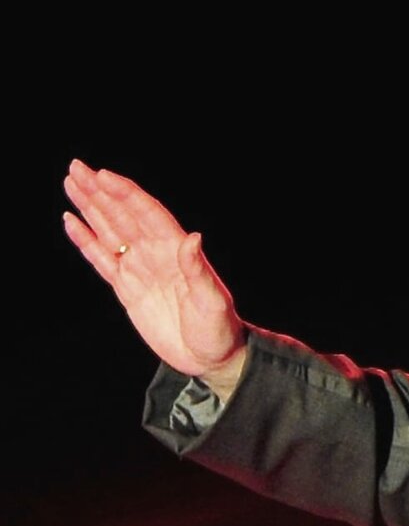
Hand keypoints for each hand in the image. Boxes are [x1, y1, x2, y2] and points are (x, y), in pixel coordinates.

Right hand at [63, 160, 246, 391]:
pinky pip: (101, 259)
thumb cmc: (219, 329)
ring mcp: (140, 269)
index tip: (102, 175)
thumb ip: (198, 270)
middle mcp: (156, 254)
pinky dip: (86, 240)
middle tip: (75, 168)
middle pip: (123, 215)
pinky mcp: (127, 288)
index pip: (147, 214)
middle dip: (99, 192)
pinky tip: (72, 222)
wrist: (211, 358)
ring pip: (110, 231)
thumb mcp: (212, 301)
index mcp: (177, 251)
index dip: (125, 194)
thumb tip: (192, 238)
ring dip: (90, 208)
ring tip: (71, 183)